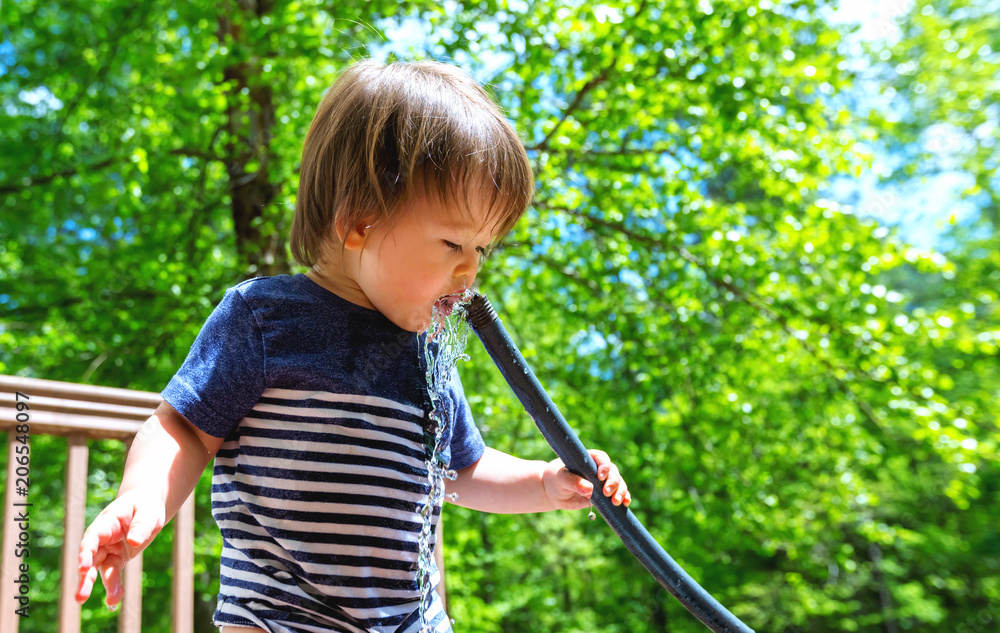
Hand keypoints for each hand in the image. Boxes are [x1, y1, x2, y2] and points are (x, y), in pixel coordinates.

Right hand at [76, 489, 165, 608]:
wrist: (145, 507)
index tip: (83, 567)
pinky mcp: (117, 558)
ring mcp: (109, 549)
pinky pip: (114, 573)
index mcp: (107, 522)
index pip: (92, 537)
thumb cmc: (145, 505)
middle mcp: (103, 538)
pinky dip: (114, 586)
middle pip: (91, 558)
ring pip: (101, 570)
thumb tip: (133, 542)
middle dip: (85, 578)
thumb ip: (141, 525)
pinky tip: (114, 600)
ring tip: (111, 601)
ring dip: (105, 585)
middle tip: (81, 597)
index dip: (86, 552)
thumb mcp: (148, 511)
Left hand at [542, 449, 630, 510]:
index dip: (604, 466)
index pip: (602, 458)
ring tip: (616, 502)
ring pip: (618, 483)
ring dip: (620, 491)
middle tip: (607, 493)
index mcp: (589, 459)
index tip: (600, 477)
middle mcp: (599, 469)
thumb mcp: (561, 479)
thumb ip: (574, 482)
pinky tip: (625, 503)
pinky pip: (618, 494)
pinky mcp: (604, 494)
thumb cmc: (556, 479)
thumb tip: (589, 489)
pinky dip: (624, 498)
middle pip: (613, 472)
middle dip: (613, 482)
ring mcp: (603, 482)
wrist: (554, 492)